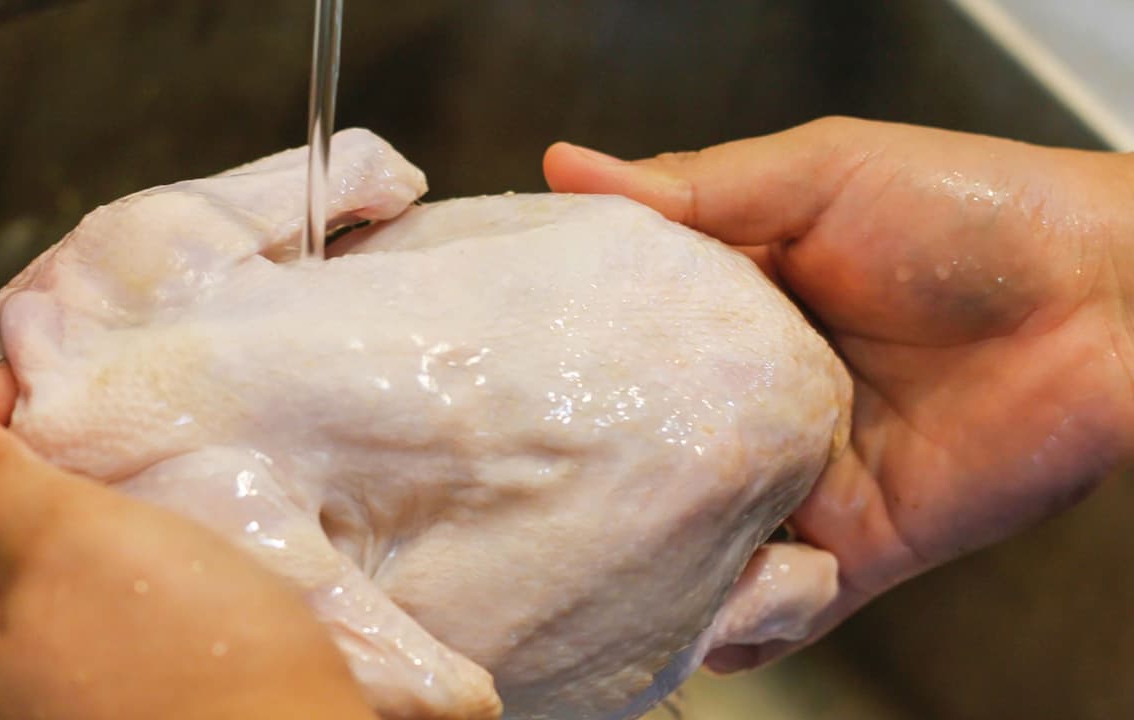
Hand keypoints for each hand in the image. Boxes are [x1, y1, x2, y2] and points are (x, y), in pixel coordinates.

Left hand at [0, 367, 376, 719]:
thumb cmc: (186, 661)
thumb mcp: (72, 544)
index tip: (30, 380)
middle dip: (17, 465)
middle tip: (82, 416)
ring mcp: (50, 695)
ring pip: (35, 571)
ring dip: (72, 506)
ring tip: (125, 464)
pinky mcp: (116, 693)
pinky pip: (90, 602)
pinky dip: (111, 552)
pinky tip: (157, 530)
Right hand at [544, 117, 1133, 669]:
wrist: (1109, 299)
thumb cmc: (966, 212)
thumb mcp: (816, 173)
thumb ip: (692, 187)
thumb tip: (563, 164)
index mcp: (735, 311)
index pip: (623, 343)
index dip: (562, 357)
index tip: (487, 368)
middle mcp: (758, 402)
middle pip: (653, 450)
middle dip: (592, 473)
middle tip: (509, 486)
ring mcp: (804, 479)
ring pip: (702, 537)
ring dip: (648, 562)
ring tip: (573, 575)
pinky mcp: (858, 547)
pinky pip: (783, 604)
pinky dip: (737, 628)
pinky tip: (682, 633)